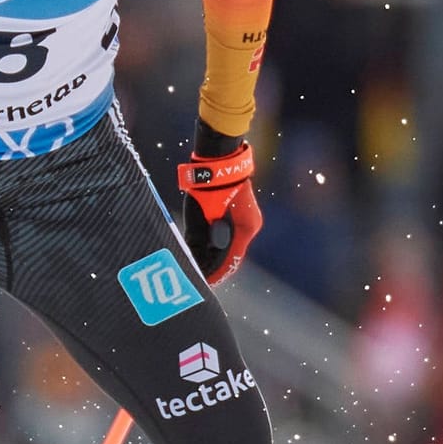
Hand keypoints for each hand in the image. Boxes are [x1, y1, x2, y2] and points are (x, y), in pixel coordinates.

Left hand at [177, 141, 261, 284]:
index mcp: (244, 229)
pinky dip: (216, 243)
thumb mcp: (200, 214)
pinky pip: (228, 233)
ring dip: (215, 256)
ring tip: (198, 269)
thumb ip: (199, 237)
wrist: (220, 159)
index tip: (204, 284)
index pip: (230, 259)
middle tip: (199, 279)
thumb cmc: (208, 186)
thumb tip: (194, 258)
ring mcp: (246, 219)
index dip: (216, 273)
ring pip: (229, 244)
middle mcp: (248, 227)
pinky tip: (203, 250)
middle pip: (231, 254)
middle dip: (215, 267)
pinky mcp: (240, 213)